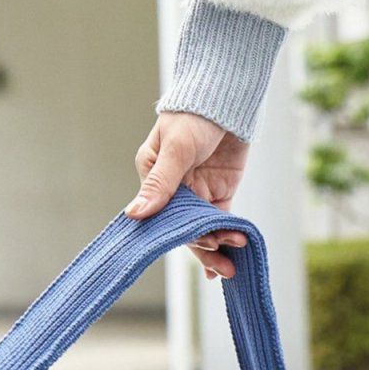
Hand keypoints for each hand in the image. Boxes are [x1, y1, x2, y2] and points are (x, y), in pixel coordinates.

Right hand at [128, 112, 250, 278]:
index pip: (162, 214)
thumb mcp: (176, 149)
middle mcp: (172, 189)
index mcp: (152, 176)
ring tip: (233, 266)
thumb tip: (136, 214)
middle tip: (223, 268)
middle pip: (184, 227)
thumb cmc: (194, 117)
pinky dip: (227, 238)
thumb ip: (160, 183)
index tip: (199, 248)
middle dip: (205, 248)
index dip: (179, 235)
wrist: (226, 100)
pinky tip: (232, 258)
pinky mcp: (219, 192)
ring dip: (218, 246)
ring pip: (204, 228)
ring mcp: (197, 192)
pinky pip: (221, 221)